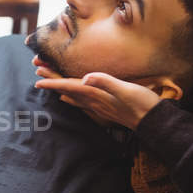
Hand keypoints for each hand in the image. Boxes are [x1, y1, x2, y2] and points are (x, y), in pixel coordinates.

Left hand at [32, 56, 160, 129]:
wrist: (155, 122)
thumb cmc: (143, 104)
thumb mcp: (126, 89)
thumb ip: (106, 82)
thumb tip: (86, 78)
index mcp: (97, 94)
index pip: (70, 86)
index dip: (53, 80)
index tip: (38, 77)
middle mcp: (95, 102)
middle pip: (67, 89)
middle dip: (52, 80)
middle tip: (37, 70)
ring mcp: (99, 106)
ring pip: (73, 96)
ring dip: (58, 87)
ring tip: (46, 82)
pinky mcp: (105, 108)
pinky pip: (81, 102)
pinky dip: (71, 98)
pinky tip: (67, 98)